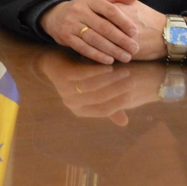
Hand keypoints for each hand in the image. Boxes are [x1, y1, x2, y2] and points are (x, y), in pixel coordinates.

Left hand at [37, 55, 162, 124]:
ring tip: (125, 71)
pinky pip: (84, 74)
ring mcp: (65, 89)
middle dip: (118, 90)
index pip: (103, 110)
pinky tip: (109, 66)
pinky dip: (98, 71)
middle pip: (99, 98)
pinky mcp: (63, 75)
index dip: (118, 103)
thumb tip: (124, 123)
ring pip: (93, 86)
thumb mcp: (95, 91)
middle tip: (133, 81)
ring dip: (111, 79)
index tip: (132, 94)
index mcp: (79, 110)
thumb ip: (108, 104)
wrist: (53, 62)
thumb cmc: (80, 77)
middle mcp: (71, 102)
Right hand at [39, 0, 141, 63]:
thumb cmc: (84, 9)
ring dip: (112, 50)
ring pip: (95, 39)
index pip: (110, 10)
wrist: (55, 15)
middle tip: (134, 48)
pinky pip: (84, 48)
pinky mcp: (66, 36)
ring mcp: (71, 24)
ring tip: (126, 57)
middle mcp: (79, 10)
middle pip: (104, 27)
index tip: (135, 32)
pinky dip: (98, 55)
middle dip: (121, 39)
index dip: (124, 22)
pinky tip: (109, 60)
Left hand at [86, 0, 167, 60]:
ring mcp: (122, 39)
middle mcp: (119, 24)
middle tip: (83, 28)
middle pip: (94, 26)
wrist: (166, 34)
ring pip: (99, 41)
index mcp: (119, 10)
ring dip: (92, 41)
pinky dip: (100, 52)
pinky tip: (96, 50)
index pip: (94, 11)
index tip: (85, 15)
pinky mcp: (126, 51)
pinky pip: (108, 52)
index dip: (88, 13)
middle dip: (88, 28)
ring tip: (88, 39)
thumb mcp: (130, 2)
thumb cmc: (147, 16)